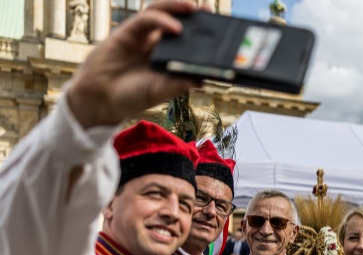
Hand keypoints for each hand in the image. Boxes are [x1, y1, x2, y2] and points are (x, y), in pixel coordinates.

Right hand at [67, 0, 204, 128]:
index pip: (190, 40)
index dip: (203, 33)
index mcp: (170, 57)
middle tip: (210, 11)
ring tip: (194, 7)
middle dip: (194, 14)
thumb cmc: (131, 95)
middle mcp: (158, 42)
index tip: (221, 31)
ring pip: (162, 12)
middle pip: (178, 20)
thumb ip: (179, 84)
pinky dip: (162, 20)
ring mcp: (144, 35)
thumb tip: (203, 80)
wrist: (101, 98)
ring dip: (177, 6)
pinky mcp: (128, 31)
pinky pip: (147, 19)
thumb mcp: (161, 92)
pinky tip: (174, 27)